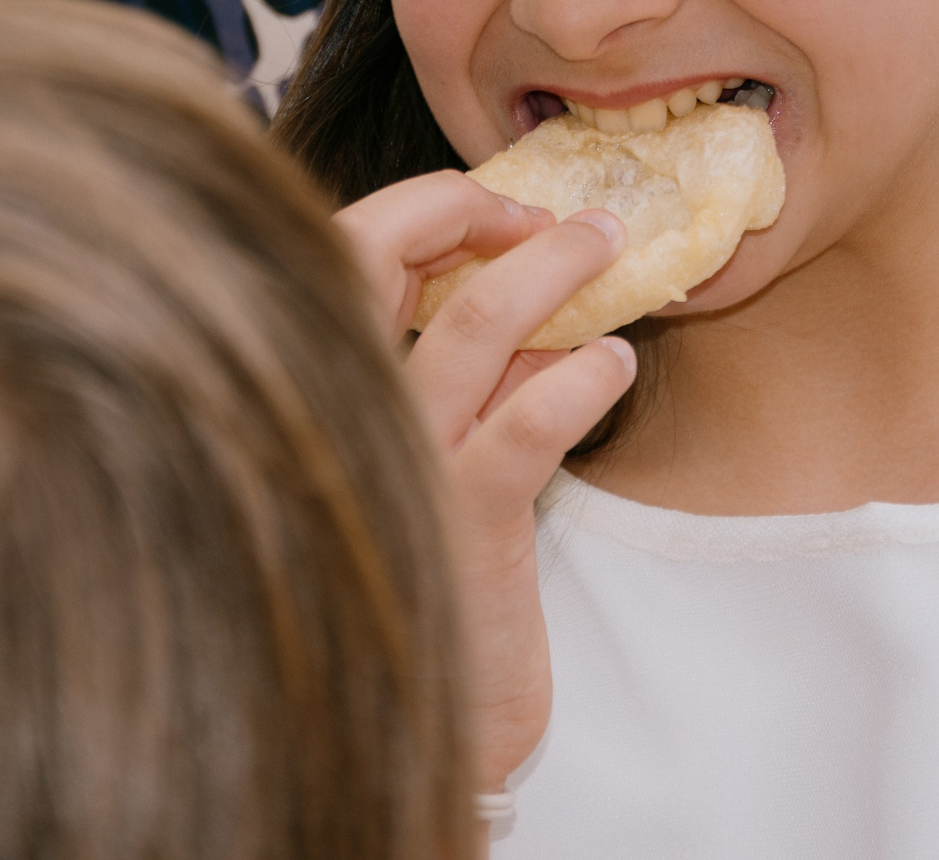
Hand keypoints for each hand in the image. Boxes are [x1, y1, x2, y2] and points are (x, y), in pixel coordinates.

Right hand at [336, 172, 635, 793]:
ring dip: (550, 269)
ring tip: (606, 245)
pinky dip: (582, 378)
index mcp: (323, 387)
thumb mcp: (442, 458)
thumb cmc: (437, 583)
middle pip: (369, 256)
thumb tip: (543, 300)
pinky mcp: (462, 525)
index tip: (498, 208)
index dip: (420, 209)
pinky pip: (530, 422)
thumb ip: (474, 381)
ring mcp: (396, 465)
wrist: (429, 731)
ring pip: (469, 324)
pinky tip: (614, 366)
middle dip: (461, 208)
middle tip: (546, 210)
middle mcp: (340, 412)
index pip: (344, 254)